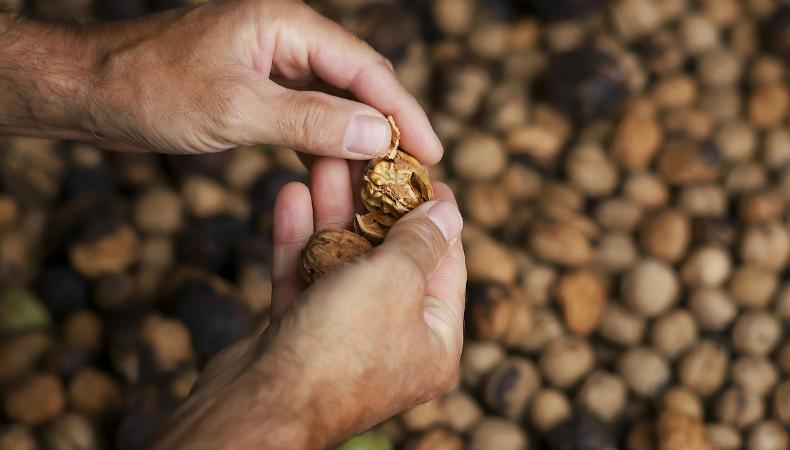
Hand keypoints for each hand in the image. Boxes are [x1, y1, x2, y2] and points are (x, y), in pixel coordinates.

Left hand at [0, 0, 441, 164]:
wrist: (90, 91)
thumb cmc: (151, 88)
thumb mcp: (236, 109)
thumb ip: (311, 121)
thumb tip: (380, 134)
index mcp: (286, 24)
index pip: (366, 69)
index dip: (404, 113)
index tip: (433, 154)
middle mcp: (287, 38)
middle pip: (357, 84)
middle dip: (387, 130)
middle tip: (416, 178)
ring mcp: (272, 65)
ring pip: (334, 104)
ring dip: (357, 144)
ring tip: (385, 185)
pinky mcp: (258, 91)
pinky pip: (307, 118)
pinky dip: (325, 148)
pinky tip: (340, 178)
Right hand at [150, 180, 465, 449]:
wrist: (257, 407)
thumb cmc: (339, 347)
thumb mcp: (395, 281)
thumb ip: (421, 242)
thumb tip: (449, 212)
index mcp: (434, 341)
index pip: (445, 264)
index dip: (434, 213)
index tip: (420, 171)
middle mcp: (392, 342)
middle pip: (389, 259)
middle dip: (371, 204)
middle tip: (361, 156)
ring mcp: (344, 340)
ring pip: (342, 263)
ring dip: (331, 212)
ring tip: (322, 161)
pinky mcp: (299, 337)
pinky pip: (306, 280)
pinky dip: (299, 241)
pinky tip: (291, 195)